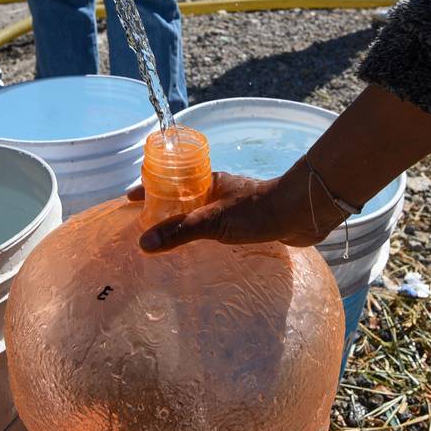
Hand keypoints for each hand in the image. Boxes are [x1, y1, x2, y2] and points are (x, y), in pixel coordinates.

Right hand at [131, 164, 347, 252]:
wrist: (300, 214)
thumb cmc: (256, 211)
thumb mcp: (212, 221)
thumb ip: (180, 231)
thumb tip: (144, 243)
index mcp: (208, 182)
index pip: (171, 181)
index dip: (149, 188)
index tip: (130, 199)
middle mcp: (218, 191)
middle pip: (184, 197)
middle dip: (164, 207)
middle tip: (145, 224)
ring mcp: (232, 207)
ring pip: (200, 213)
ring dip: (184, 222)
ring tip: (167, 239)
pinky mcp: (246, 223)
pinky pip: (215, 228)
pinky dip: (202, 235)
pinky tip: (200, 250)